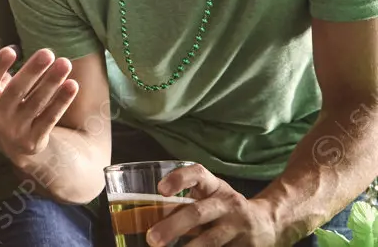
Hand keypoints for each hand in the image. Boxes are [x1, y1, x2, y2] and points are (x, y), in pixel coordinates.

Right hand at [0, 32, 78, 169]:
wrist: (14, 144)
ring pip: (36, 103)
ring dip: (51, 82)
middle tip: (48, 52)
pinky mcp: (33, 140)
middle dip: (32, 71)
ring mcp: (14, 131)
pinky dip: (61, 102)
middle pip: (16, 91)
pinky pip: (49, 118)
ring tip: (65, 63)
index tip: (11, 50)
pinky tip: (72, 85)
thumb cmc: (4, 103)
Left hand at [146, 165, 277, 246]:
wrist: (269, 224)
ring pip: (211, 239)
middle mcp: (228, 203)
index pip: (198, 173)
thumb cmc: (224, 209)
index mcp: (215, 186)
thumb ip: (184, 204)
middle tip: (152, 238)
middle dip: (173, 226)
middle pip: (199, 212)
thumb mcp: (210, 198)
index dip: (179, 179)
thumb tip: (143, 220)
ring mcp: (239, 226)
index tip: (160, 189)